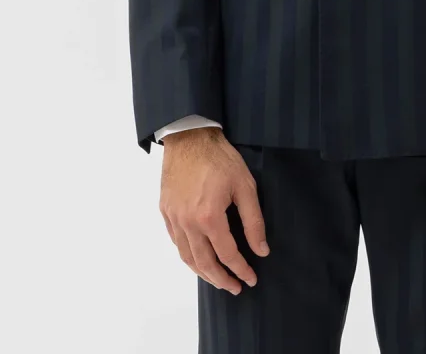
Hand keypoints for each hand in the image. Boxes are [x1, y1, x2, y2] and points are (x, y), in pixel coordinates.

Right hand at [159, 126, 269, 294]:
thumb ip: (253, 221)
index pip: (227, 254)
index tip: (251, 279)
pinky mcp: (165, 211)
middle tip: (235, 288)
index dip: (241, 270)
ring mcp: (173, 218)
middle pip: (204, 263)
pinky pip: (176, 242)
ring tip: (217, 279)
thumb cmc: (220, 158)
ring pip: (187, 257)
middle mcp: (188, 223)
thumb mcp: (245, 186)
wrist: (189, 136)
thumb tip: (260, 250)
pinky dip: (188, 255)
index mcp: (209, 217)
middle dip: (221, 279)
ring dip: (203, 273)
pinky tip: (197, 257)